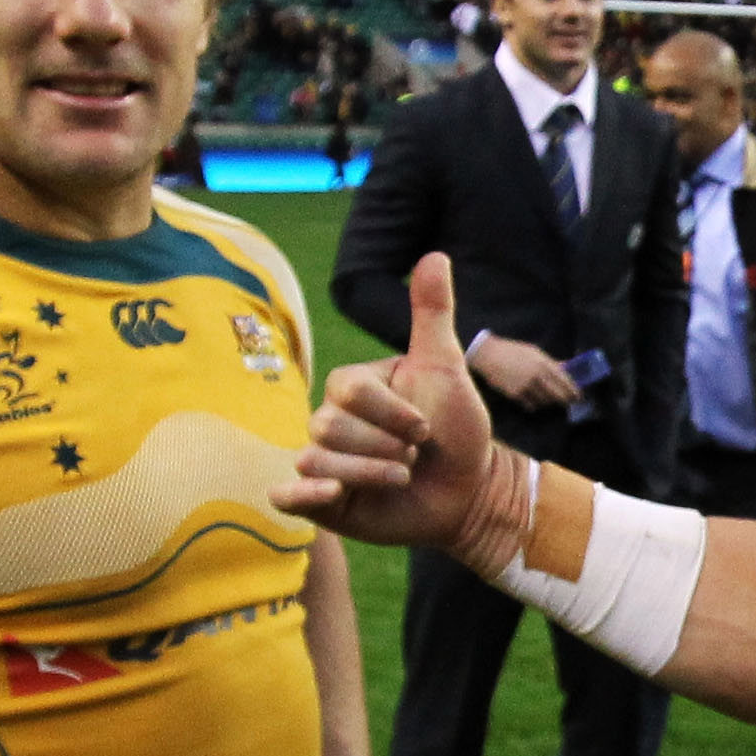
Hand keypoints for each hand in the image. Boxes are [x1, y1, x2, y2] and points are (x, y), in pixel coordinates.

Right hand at [273, 254, 516, 555]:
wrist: (468, 491)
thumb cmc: (456, 429)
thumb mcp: (445, 367)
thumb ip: (432, 314)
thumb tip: (435, 255)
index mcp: (352, 386)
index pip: (350, 390)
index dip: (392, 412)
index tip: (426, 428)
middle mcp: (329, 421)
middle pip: (329, 427)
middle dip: (385, 446)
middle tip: (413, 456)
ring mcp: (322, 461)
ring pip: (316, 459)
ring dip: (370, 473)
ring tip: (401, 477)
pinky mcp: (320, 500)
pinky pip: (287, 495)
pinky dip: (302, 495)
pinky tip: (333, 493)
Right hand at [467, 332, 580, 408]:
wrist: (488, 355)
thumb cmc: (513, 351)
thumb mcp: (534, 352)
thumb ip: (551, 362)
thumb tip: (567, 366)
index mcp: (543, 363)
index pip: (565, 380)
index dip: (573, 390)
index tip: (578, 396)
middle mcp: (537, 375)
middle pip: (557, 394)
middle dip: (565, 400)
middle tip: (568, 403)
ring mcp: (526, 386)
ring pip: (544, 401)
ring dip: (548, 402)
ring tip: (549, 400)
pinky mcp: (515, 394)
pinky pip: (530, 405)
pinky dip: (534, 405)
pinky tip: (534, 401)